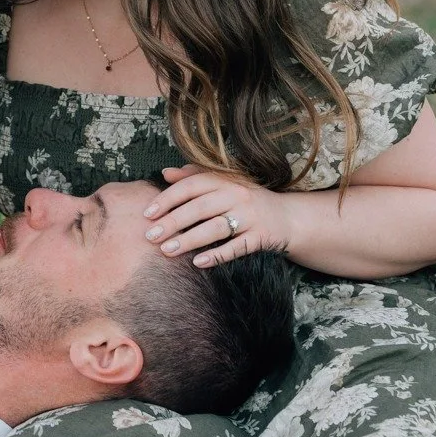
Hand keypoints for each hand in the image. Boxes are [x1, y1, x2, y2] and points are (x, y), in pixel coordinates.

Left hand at [143, 165, 293, 267]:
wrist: (287, 216)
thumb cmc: (246, 199)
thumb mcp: (223, 183)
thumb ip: (194, 177)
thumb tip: (165, 173)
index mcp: (224, 180)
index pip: (190, 186)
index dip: (167, 198)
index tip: (147, 213)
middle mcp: (237, 195)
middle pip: (199, 208)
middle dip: (172, 222)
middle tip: (150, 236)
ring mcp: (250, 216)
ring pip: (215, 228)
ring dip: (189, 240)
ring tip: (167, 251)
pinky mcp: (261, 237)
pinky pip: (236, 247)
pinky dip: (217, 255)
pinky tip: (198, 263)